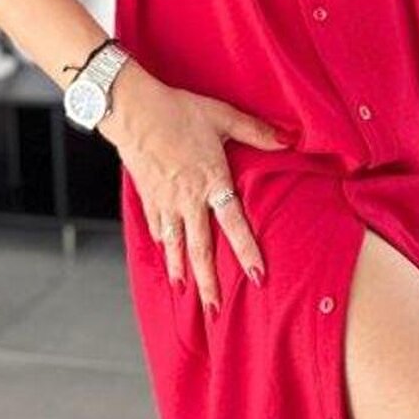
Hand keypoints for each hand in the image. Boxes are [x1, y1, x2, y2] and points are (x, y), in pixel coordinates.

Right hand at [108, 61, 291, 314]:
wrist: (133, 110)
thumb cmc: (178, 110)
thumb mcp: (222, 116)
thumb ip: (255, 131)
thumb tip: (286, 139)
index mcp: (212, 181)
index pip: (234, 225)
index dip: (247, 252)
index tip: (258, 276)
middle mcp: (188, 199)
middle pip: (201, 249)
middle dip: (209, 282)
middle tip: (216, 308)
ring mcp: (165, 202)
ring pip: (176, 246)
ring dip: (182, 271)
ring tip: (187, 293)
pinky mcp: (148, 197)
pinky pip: (158, 228)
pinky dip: (165, 245)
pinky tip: (169, 254)